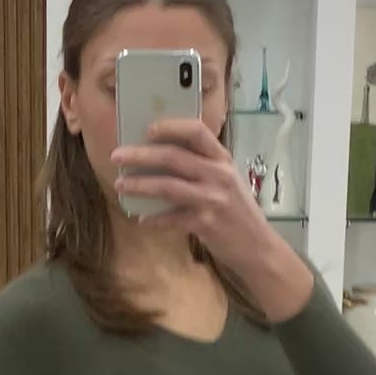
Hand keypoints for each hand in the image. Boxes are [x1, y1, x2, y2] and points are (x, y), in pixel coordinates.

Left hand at [113, 119, 268, 272]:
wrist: (258, 247)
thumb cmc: (238, 212)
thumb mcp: (228, 181)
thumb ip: (204, 167)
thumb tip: (162, 156)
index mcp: (223, 160)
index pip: (197, 132)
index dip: (170, 127)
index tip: (147, 129)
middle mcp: (219, 175)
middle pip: (173, 157)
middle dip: (140, 155)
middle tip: (116, 156)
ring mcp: (212, 200)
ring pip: (168, 186)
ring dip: (140, 185)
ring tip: (119, 185)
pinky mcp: (206, 224)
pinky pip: (171, 219)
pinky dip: (154, 220)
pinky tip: (141, 220)